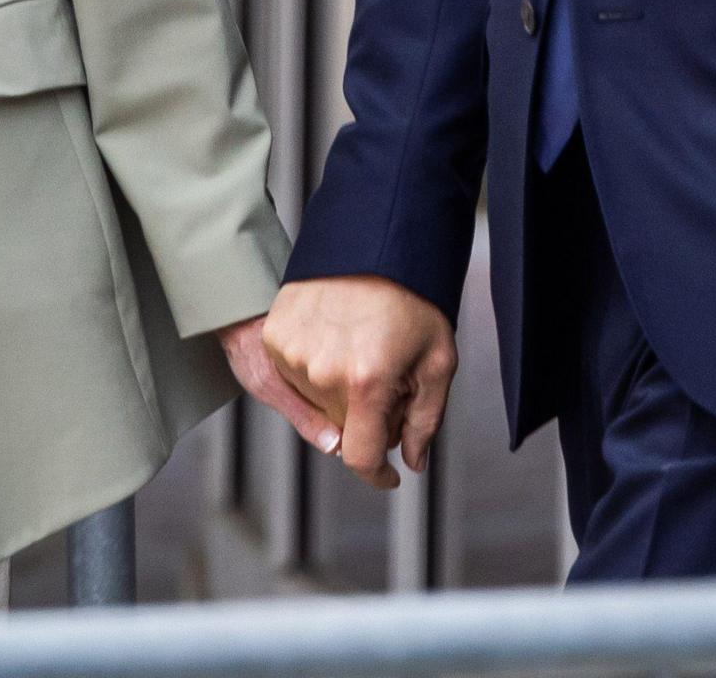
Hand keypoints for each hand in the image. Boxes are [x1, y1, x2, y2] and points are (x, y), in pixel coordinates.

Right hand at [233, 277, 455, 490]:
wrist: (374, 240)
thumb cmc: (413, 299)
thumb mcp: (437, 360)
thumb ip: (425, 420)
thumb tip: (412, 462)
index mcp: (368, 382)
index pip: (361, 456)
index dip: (378, 474)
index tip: (388, 475)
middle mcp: (324, 374)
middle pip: (343, 429)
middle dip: (370, 417)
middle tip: (391, 376)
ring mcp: (295, 355)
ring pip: (319, 404)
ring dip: (342, 393)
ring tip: (365, 349)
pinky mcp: (278, 338)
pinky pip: (297, 376)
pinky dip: (319, 369)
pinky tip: (340, 338)